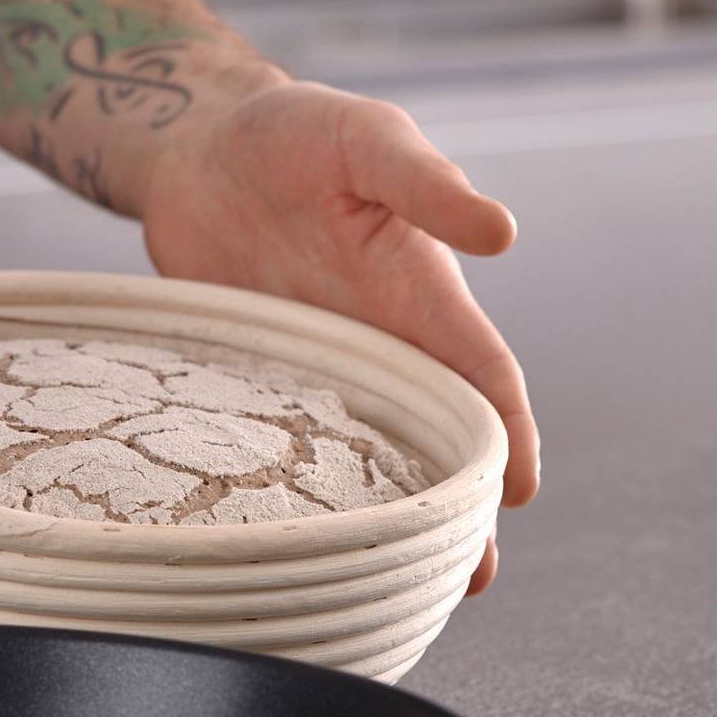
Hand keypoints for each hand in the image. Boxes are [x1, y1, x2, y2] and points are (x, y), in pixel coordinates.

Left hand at [141, 81, 537, 595]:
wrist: (196, 148)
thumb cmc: (296, 132)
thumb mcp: (368, 139)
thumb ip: (427, 183)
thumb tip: (503, 232)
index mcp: (421, 292)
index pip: (480, 373)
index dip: (508, 432)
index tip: (520, 490)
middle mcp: (380, 341)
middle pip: (435, 437)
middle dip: (460, 504)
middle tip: (471, 577)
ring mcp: (321, 367)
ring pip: (367, 458)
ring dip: (387, 516)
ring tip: (400, 583)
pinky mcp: (259, 380)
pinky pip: (287, 447)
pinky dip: (307, 494)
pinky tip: (307, 544)